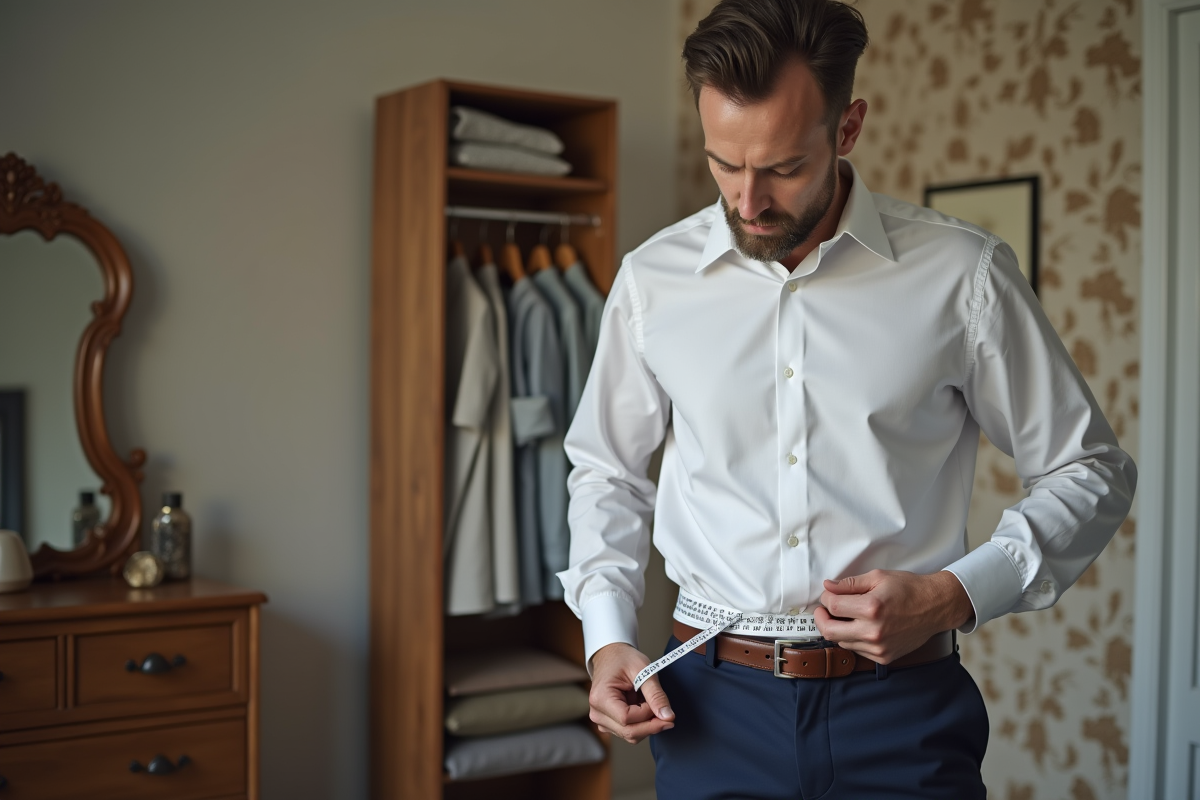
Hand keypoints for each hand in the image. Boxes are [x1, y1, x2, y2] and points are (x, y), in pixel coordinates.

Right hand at [588, 643, 674, 743]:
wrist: (611, 656)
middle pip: (629, 732)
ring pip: (631, 735)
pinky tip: (643, 709)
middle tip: (667, 714)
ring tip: (649, 704)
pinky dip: (642, 724)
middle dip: (652, 724)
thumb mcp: (643, 670)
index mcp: (600, 698)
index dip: (648, 715)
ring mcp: (601, 720)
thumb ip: (656, 695)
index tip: (661, 706)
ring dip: (647, 724)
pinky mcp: (608, 724)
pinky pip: (629, 732)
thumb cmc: (623, 659)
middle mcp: (597, 713)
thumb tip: (668, 717)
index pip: (627, 719)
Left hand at [813, 569, 973, 663]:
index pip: (833, 606)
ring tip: (844, 616)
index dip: (825, 598)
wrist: (936, 607)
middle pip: (829, 631)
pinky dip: (852, 639)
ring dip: (837, 629)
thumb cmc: (909, 589)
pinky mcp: (884, 657)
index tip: (828, 594)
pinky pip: (856, 650)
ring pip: (841, 642)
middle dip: (821, 618)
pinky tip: (859, 627)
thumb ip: (850, 584)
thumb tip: (828, 586)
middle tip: (823, 610)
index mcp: (872, 608)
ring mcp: (879, 647)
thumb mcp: (878, 577)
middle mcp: (874, 631)